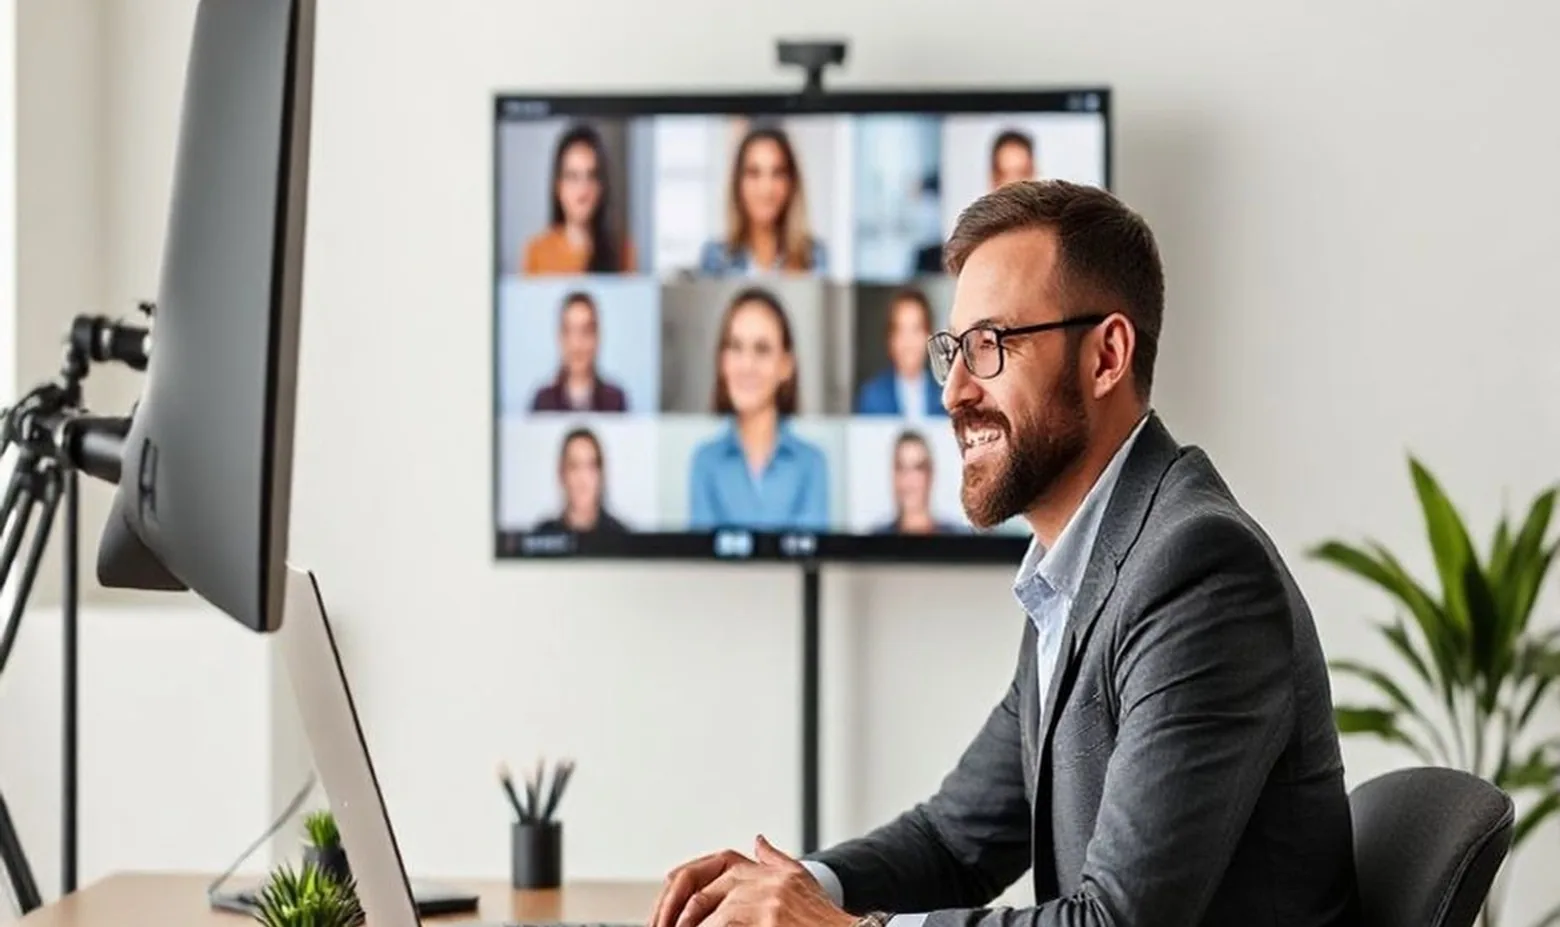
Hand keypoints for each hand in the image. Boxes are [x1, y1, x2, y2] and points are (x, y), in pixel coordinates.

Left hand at [669, 835, 856, 926]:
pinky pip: (722, 926)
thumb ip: (775, 859)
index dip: (679, 893)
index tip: (664, 914)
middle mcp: (762, 882)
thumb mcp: (800, 880)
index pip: (709, 870)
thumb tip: (759, 840)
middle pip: (699, 895)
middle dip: (674, 918)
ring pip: (706, 918)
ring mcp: (764, 904)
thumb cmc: (823, 918)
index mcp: (764, 871)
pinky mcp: (767, 922)